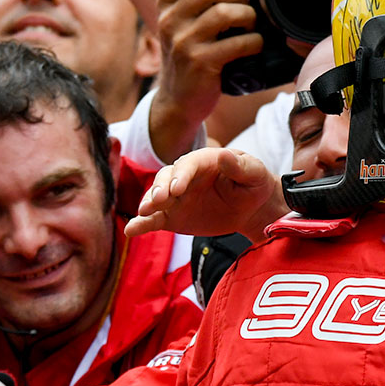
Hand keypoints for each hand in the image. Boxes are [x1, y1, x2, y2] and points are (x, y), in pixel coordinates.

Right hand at [125, 148, 286, 242]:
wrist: (251, 207)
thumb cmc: (254, 183)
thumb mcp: (254, 173)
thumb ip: (239, 166)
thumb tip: (224, 155)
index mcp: (203, 161)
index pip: (188, 165)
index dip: (181, 175)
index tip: (177, 188)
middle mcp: (184, 177)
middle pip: (165, 178)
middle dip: (160, 188)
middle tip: (159, 200)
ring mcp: (176, 197)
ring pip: (156, 198)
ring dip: (148, 204)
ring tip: (144, 213)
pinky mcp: (172, 216)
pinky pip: (155, 220)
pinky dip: (142, 225)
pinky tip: (131, 230)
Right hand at [149, 0, 262, 160]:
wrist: (179, 102)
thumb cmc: (191, 59)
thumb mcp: (183, 28)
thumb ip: (198, 6)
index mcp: (166, 8)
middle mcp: (169, 22)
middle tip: (248, 4)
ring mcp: (182, 43)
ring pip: (223, 13)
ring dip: (247, 16)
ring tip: (251, 25)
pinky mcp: (199, 63)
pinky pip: (235, 43)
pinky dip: (253, 41)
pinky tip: (254, 45)